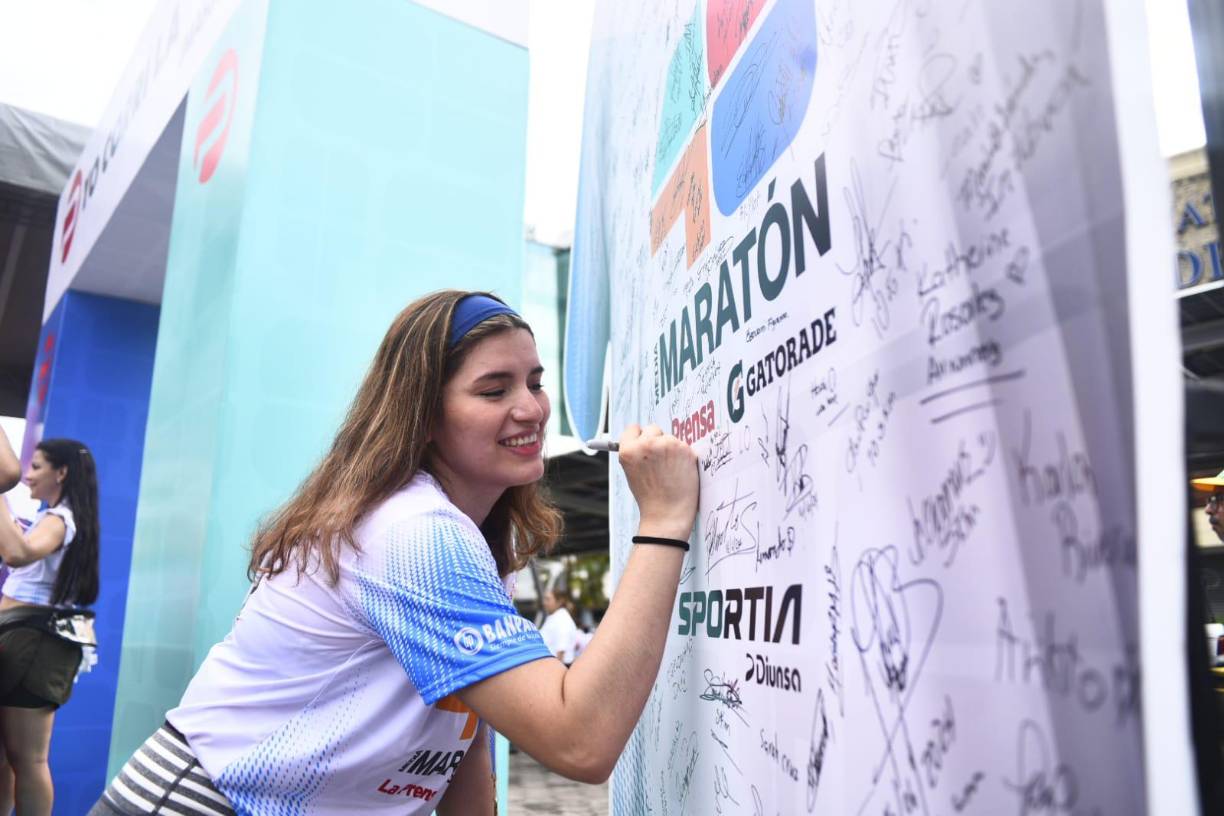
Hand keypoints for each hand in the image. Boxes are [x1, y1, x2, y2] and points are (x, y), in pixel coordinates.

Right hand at [617, 424, 698, 540]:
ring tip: (670, 470)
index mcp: (628, 450)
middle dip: (656, 440)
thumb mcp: (632, 473)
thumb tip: (642, 439)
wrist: (667, 514)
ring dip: (671, 448)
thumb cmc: (650, 497)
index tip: (645, 444)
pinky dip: (683, 455)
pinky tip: (679, 471)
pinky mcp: (684, 449)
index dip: (639, 437)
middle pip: (652, 429)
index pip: (633, 429)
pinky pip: (683, 445)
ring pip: (669, 437)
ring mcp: (666, 445)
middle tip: (660, 460)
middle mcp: (646, 444)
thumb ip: (635, 454)